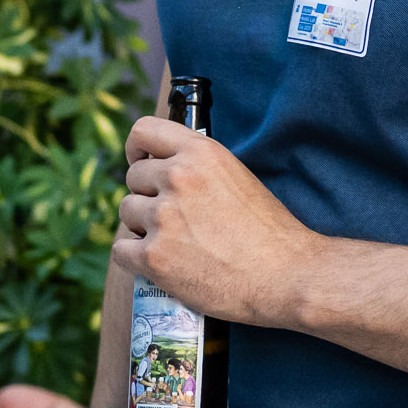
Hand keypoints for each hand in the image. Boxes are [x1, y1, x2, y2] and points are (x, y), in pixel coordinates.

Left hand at [115, 115, 317, 326]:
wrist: (286, 276)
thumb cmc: (269, 231)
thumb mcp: (236, 176)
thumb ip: (198, 167)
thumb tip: (163, 168)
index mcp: (200, 152)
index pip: (143, 131)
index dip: (137, 149)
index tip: (140, 161)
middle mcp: (177, 178)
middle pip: (133, 178)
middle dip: (148, 196)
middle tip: (172, 217)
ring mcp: (163, 218)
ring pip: (127, 212)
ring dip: (142, 227)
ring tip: (173, 241)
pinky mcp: (155, 257)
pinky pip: (121, 249)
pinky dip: (134, 257)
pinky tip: (156, 261)